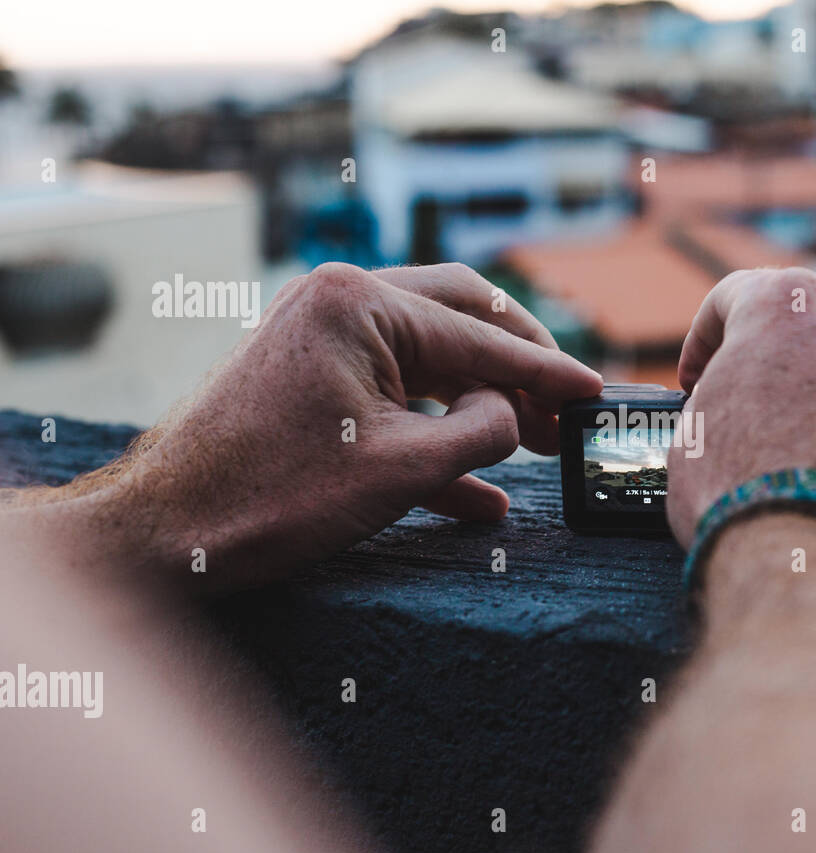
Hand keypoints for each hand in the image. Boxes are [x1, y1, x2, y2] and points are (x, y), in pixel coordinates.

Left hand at [29, 262, 602, 591]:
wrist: (165, 536)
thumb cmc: (273, 499)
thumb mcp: (402, 470)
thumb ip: (481, 430)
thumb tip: (510, 413)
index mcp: (361, 304)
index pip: (481, 336)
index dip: (548, 372)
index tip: (596, 392)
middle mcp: (339, 301)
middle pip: (462, 318)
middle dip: (519, 367)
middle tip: (564, 410)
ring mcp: (321, 337)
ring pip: (431, 358)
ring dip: (482, 401)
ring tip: (533, 447)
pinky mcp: (311, 380)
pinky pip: (393, 394)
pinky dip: (436, 432)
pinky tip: (481, 494)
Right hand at [668, 267, 815, 553]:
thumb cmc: (740, 489)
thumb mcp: (694, 432)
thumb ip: (718, 400)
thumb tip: (726, 415)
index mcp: (788, 306)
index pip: (735, 296)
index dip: (703, 339)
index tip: (693, 377)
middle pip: (812, 316)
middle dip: (778, 350)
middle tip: (748, 392)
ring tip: (791, 438)